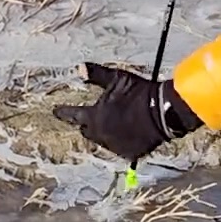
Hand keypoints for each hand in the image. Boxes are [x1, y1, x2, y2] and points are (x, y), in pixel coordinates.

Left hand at [54, 63, 201, 162]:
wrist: (164, 112)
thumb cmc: (139, 93)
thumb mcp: (117, 79)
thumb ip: (96, 75)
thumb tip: (79, 67)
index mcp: (94, 117)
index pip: (73, 115)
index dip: (64, 112)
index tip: (56, 111)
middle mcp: (101, 135)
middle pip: (87, 131)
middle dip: (87, 124)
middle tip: (91, 118)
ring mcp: (114, 146)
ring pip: (103, 140)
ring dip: (105, 133)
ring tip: (115, 123)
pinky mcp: (129, 153)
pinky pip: (119, 147)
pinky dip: (120, 140)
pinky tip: (127, 132)